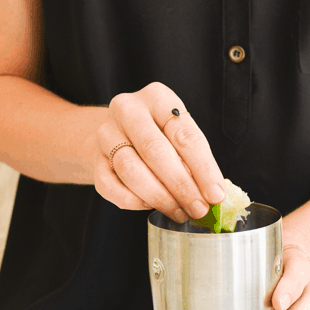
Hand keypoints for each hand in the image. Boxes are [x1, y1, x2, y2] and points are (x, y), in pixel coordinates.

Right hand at [94, 81, 225, 221]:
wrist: (117, 134)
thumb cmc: (158, 134)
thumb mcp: (179, 134)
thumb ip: (194, 160)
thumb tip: (211, 194)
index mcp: (157, 97)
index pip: (184, 134)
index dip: (203, 168)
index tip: (216, 195)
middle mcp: (127, 110)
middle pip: (155, 151)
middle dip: (181, 186)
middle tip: (198, 209)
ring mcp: (106, 134)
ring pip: (131, 170)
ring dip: (159, 197)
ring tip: (179, 212)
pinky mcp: (94, 158)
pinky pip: (110, 186)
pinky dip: (133, 200)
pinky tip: (150, 206)